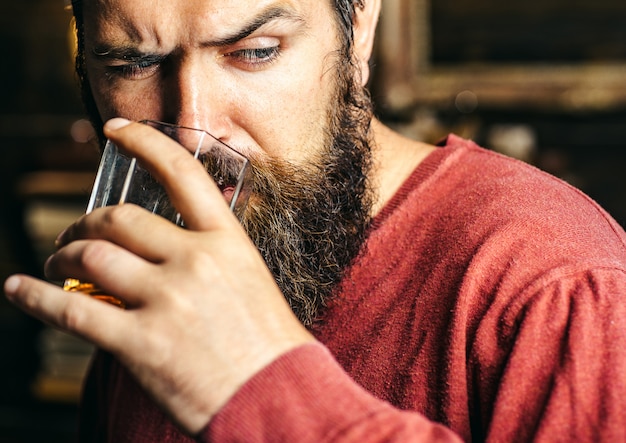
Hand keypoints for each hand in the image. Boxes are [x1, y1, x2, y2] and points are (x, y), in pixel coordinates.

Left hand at [4, 118, 313, 434]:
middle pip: (119, 219)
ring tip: (56, 261)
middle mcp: (195, 262)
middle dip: (87, 221)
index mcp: (227, 242)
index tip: (116, 129)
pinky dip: (35, 296)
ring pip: (90, 256)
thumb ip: (208, 257)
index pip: (182, 174)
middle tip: (75, 232)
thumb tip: (159, 251)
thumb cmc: (268, 343)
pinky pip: (71, 310)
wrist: (278, 396)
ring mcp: (167, 301)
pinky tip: (19, 288)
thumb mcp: (249, 281)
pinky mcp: (139, 344)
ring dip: (62, 254)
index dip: (144, 144)